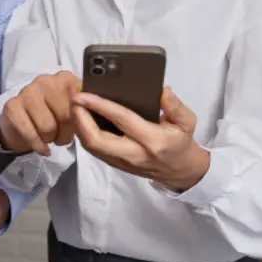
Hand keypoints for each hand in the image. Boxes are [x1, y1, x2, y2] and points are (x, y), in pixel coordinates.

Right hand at [0, 71, 80, 155]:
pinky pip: (30, 133)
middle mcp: (46, 81)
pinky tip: (41, 146)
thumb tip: (97, 113)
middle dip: (66, 133)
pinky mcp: (12, 106)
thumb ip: (86, 108)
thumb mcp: (74, 110)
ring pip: (47, 126)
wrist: (22, 123)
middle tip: (62, 136)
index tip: (78, 128)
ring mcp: (28, 91)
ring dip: (51, 139)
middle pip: (65, 116)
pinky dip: (38, 145)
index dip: (81, 121)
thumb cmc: (54, 116)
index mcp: (66, 79)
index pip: (81, 101)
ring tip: (50, 137)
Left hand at [72, 86, 209, 191]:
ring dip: (79, 125)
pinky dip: (84, 132)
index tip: (84, 94)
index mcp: (152, 140)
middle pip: (96, 140)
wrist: (179, 171)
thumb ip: (175, 106)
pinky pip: (94, 149)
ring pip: (91, 146)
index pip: (122, 120)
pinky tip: (82, 117)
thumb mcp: (187, 121)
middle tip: (74, 99)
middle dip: (80, 119)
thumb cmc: (181, 142)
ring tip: (75, 105)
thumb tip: (162, 90)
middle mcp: (134, 153)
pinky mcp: (116, 164)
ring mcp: (122, 162)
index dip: (100, 106)